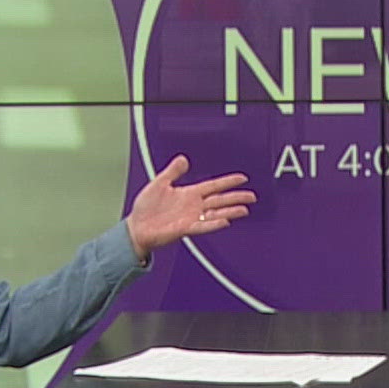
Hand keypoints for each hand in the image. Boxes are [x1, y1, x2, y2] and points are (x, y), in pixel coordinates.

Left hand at [124, 155, 256, 260]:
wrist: (137, 227)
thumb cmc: (145, 208)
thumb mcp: (159, 183)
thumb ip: (172, 172)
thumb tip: (182, 159)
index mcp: (189, 194)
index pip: (213, 186)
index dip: (227, 182)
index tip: (242, 178)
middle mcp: (193, 206)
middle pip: (220, 200)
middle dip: (236, 197)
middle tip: (251, 196)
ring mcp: (191, 218)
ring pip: (216, 213)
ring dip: (230, 211)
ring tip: (244, 209)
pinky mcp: (185, 228)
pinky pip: (203, 226)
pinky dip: (213, 224)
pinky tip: (224, 221)